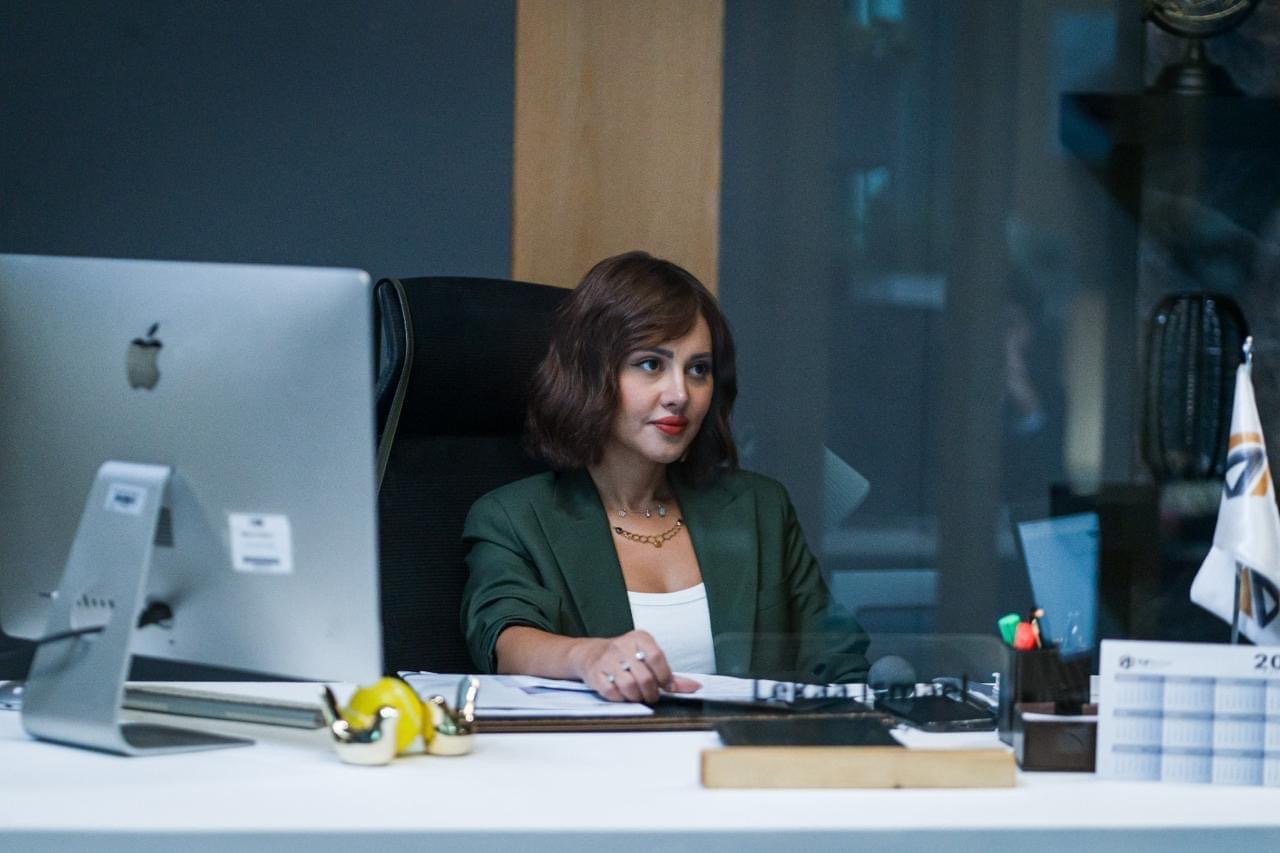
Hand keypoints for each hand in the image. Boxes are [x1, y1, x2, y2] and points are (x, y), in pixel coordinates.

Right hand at [569, 630, 701, 703]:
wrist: (592, 654)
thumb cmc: (627, 657)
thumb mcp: (648, 658)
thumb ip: (671, 675)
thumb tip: (695, 687)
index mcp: (640, 638)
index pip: (657, 658)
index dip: (665, 677)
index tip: (667, 687)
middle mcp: (622, 645)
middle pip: (644, 677)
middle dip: (651, 693)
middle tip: (651, 696)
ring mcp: (607, 659)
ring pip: (629, 686)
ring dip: (636, 697)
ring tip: (637, 695)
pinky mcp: (596, 673)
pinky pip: (612, 693)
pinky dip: (620, 698)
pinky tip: (622, 693)